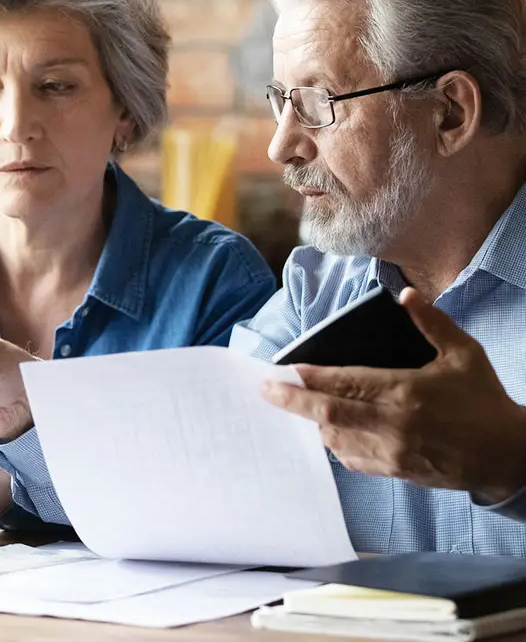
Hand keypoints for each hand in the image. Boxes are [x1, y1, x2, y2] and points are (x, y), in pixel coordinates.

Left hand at [261, 287, 525, 502]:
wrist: (508, 457)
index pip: (345, 383)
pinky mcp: (395, 472)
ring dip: (311, 422)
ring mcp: (391, 453)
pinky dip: (333, 444)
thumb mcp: (463, 354)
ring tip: (293, 405)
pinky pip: (352, 460)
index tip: (284, 370)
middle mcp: (392, 425)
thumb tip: (405, 293)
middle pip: (327, 414)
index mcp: (404, 392)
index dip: (311, 377)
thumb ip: (431, 322)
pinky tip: (325, 430)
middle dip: (291, 401)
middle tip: (264, 391)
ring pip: (334, 439)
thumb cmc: (483, 401)